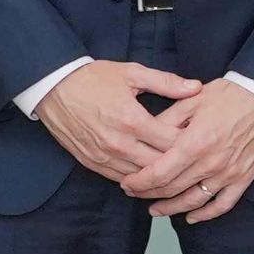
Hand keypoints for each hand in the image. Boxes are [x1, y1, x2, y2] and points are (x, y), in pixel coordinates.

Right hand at [33, 60, 201, 183]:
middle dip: (179, 164)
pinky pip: (120, 179)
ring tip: (177, 171)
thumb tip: (196, 88)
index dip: (191, 144)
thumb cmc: (93, 78)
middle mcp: (119, 142)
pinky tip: (150, 176)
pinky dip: (137, 179)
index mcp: (132, 119)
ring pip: (141, 177)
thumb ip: (166, 83)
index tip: (201, 140)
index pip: (171, 142)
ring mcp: (104, 156)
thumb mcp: (132, 73)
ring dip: (159, 176)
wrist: (52, 88)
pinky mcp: (91, 163)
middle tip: (195, 161)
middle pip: (159, 164)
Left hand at [120, 79, 253, 222]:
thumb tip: (144, 136)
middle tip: (134, 193)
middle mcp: (211, 163)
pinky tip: (191, 217)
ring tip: (155, 209)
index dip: (139, 182)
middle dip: (148, 194)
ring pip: (193, 201)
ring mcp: (228, 173)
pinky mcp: (243, 177)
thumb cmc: (230, 95)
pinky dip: (205, 214)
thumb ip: (166, 121)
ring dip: (171, 208)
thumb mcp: (191, 101)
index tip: (127, 183)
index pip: (159, 173)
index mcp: (195, 143)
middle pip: (171, 189)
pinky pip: (222, 204)